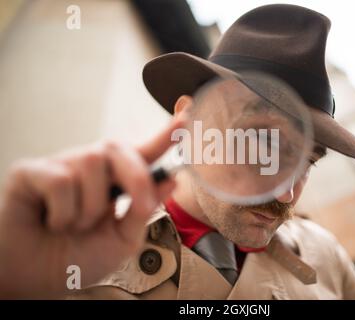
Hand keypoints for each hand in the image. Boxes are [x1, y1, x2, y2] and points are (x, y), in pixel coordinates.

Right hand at [0, 119, 182, 298]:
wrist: (37, 280)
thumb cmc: (79, 258)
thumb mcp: (122, 240)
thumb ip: (144, 210)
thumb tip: (171, 180)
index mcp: (115, 181)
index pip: (143, 153)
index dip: (164, 135)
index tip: (186, 117)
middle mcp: (89, 167)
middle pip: (119, 149)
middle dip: (133, 179)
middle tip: (119, 213)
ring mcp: (61, 166)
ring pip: (91, 165)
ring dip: (88, 209)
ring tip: (73, 226)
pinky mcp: (31, 171)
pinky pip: (60, 181)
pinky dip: (61, 213)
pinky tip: (51, 222)